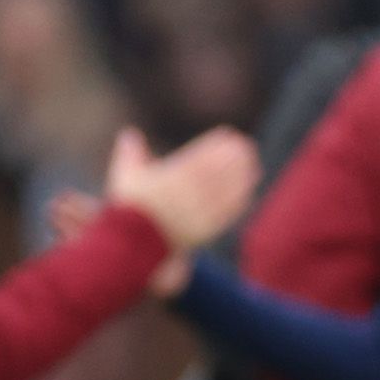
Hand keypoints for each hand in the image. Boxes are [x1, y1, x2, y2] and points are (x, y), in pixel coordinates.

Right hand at [103, 126, 258, 278]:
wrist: (130, 245)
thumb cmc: (127, 211)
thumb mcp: (124, 178)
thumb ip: (131, 155)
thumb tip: (130, 134)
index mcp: (168, 180)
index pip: (198, 158)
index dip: (215, 145)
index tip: (228, 134)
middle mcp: (185, 196)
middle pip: (216, 173)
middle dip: (233, 158)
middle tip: (247, 146)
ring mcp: (195, 215)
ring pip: (224, 193)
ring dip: (241, 178)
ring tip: (255, 166)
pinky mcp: (203, 232)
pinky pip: (224, 216)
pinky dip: (238, 203)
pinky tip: (249, 193)